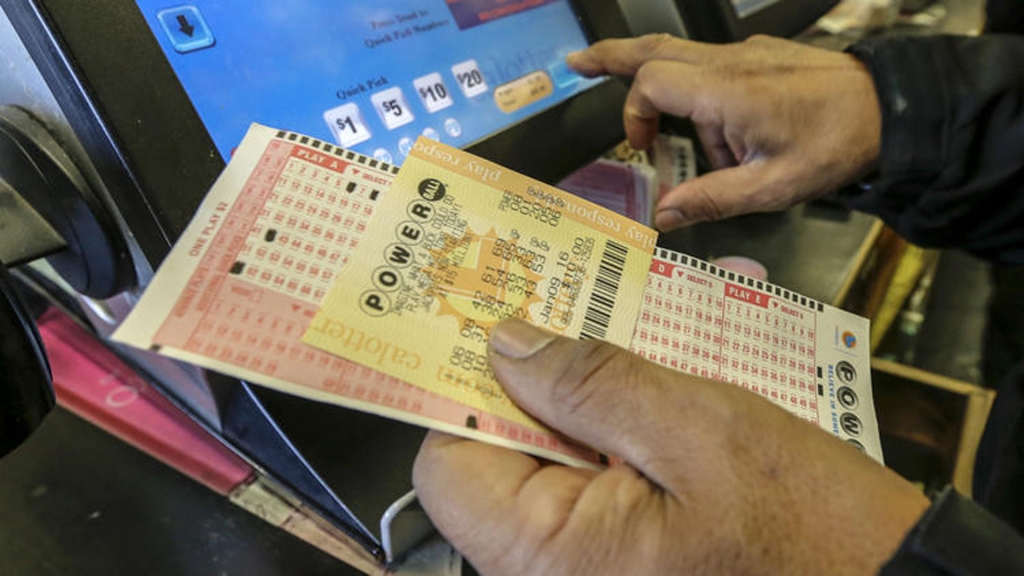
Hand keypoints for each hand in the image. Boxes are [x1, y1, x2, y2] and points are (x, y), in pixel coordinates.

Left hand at [413, 319, 928, 574]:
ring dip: (586, 399)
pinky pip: (591, 483)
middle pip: (496, 457)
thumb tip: (503, 342)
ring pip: (548, 461)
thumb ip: (590, 383)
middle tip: (582, 319)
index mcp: (548, 556)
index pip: (449, 461)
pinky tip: (662, 391)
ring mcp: (585, 570)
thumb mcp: (697, 429)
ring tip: (643, 350)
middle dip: (538, 383)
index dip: (471, 389)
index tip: (510, 327)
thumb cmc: (805, 525)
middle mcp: (550, 574)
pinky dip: (616, 432)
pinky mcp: (619, 560)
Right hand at [566, 35, 881, 231]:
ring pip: (681, 54)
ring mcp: (746, 54)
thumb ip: (712, 199)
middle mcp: (729, 62)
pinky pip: (713, 66)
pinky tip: (728, 133)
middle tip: (579, 63)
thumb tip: (662, 216)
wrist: (891, 108)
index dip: (634, 115)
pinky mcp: (761, 56)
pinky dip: (701, 93)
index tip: (644, 149)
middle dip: (612, 56)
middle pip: (654, 48)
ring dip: (667, 91)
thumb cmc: (836, 145)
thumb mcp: (772, 187)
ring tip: (690, 144)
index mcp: (726, 91)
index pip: (651, 82)